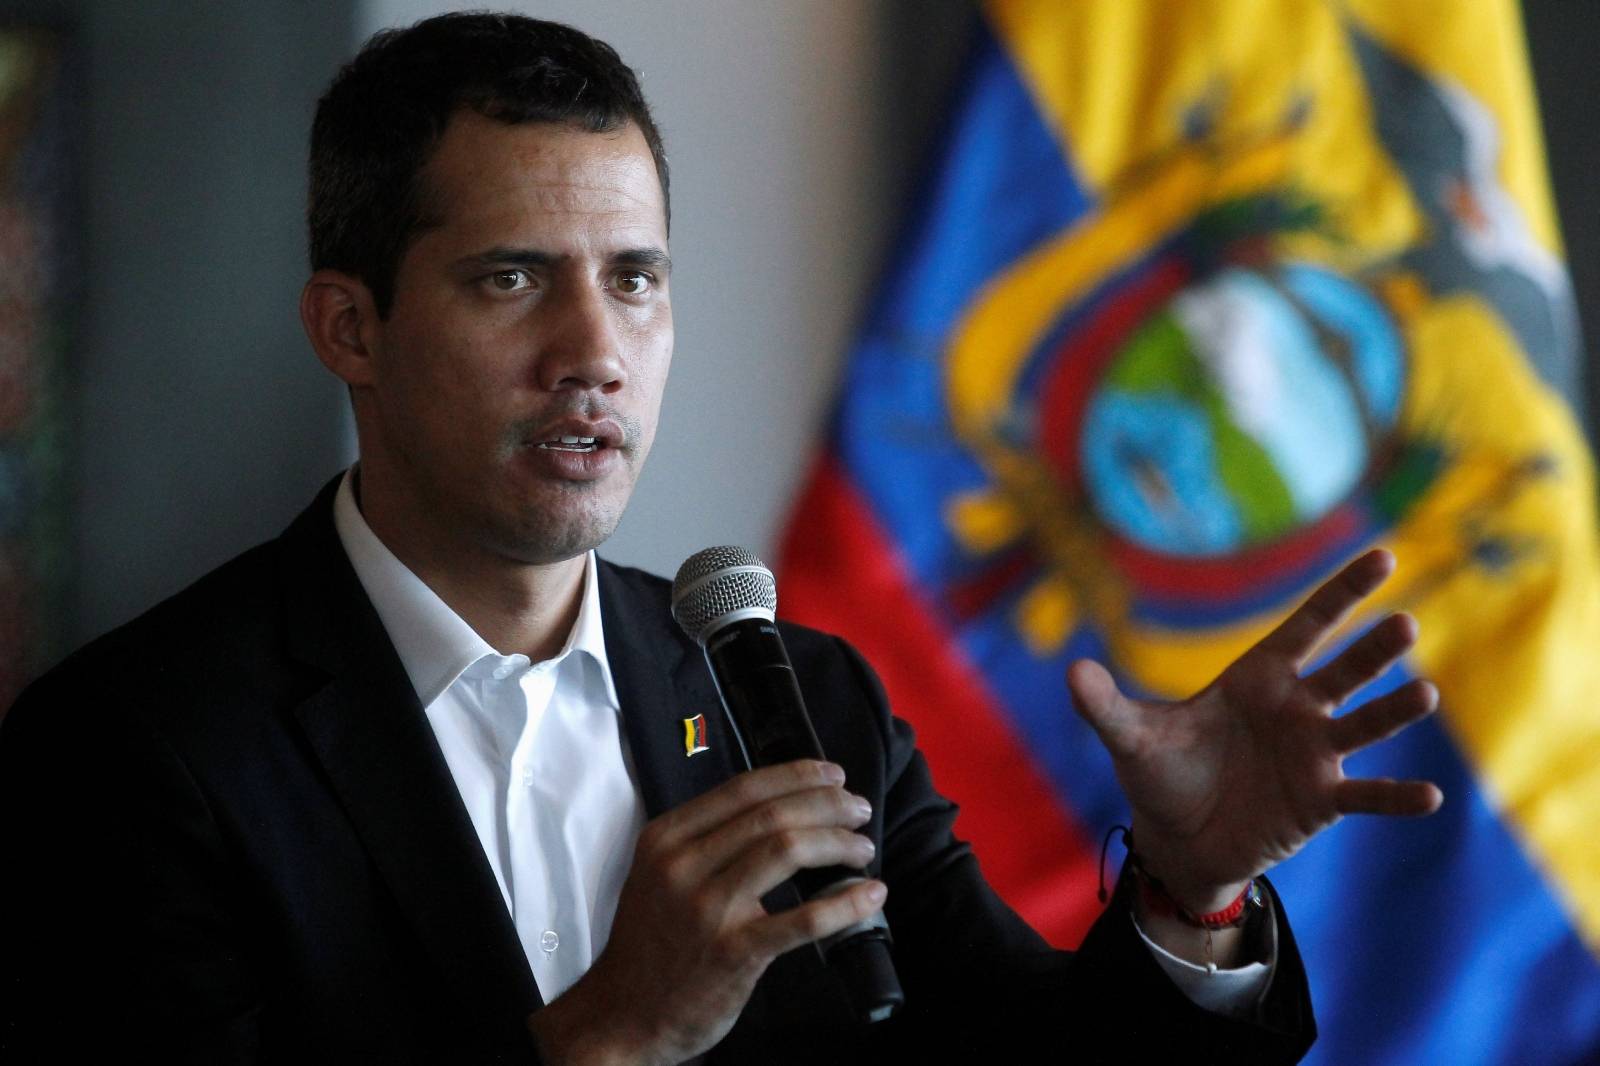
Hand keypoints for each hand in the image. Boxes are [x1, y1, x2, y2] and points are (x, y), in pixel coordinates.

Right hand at [526, 759, 884, 1065]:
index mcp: (666, 837)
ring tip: (863, 849)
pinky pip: (802, 919)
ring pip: (787, 850)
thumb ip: (706, 840)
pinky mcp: (734, 952)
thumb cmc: (651, 942)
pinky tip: (871, 895)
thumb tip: (781, 809)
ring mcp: (707, 909)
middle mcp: (683, 865)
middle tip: (859, 810)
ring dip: (838, 843)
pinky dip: (845, 903)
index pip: (743, 787)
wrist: (622, 1014)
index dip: (797, 776)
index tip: (833, 775)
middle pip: (772, 814)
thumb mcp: (659, 873)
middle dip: (828, 805)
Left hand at [1068, 548, 1442, 913]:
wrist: (1178, 838)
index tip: (1382, 555)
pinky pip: (1366, 796)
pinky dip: (1396, 797)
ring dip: (1394, 711)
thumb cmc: (1163, 773)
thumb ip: (1105, 705)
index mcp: (1259, 678)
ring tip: (1426, 694)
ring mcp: (1314, 754)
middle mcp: (1298, 708)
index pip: (1308, 626)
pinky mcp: (1321, 802)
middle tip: (1405, 623)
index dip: (1342, 593)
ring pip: (1363, 725)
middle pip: (1343, 670)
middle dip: (1373, 648)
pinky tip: (1431, 795)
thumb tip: (1070, 672)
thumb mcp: (1130, 738)